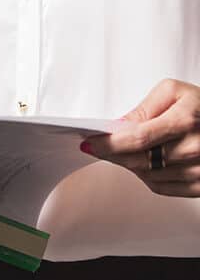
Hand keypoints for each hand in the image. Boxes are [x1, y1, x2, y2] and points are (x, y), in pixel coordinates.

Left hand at [81, 78, 199, 196]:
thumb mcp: (174, 93)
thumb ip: (143, 109)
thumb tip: (116, 127)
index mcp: (186, 120)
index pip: (136, 138)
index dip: (109, 143)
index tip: (90, 142)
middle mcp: (195, 148)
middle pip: (138, 160)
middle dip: (112, 154)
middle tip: (97, 147)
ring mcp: (199, 170)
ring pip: (146, 175)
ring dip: (129, 164)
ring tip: (124, 150)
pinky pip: (161, 187)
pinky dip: (147, 176)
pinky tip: (146, 162)